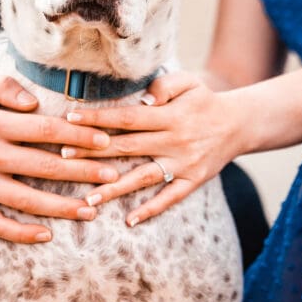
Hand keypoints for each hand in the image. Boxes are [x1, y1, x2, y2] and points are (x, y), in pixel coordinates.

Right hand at [0, 70, 118, 243]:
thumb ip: (4, 87)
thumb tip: (34, 103)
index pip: (46, 130)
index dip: (77, 135)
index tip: (105, 140)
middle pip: (44, 167)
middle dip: (82, 172)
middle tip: (112, 176)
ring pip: (26, 200)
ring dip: (61, 208)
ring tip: (91, 211)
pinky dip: (21, 233)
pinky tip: (46, 234)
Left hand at [62, 71, 242, 227]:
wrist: (239, 124)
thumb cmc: (204, 100)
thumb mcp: (188, 82)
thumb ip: (163, 85)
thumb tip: (142, 99)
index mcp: (170, 115)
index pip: (127, 116)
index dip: (99, 118)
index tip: (71, 119)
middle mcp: (175, 140)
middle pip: (128, 147)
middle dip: (94, 152)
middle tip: (63, 157)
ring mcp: (183, 163)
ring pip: (144, 177)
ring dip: (115, 187)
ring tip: (88, 197)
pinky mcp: (192, 181)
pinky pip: (170, 198)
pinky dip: (151, 209)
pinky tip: (130, 220)